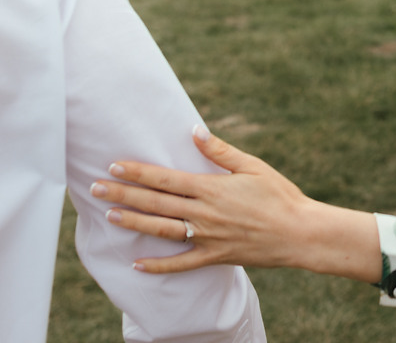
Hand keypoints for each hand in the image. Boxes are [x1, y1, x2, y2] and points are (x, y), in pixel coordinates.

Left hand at [92, 126, 379, 280]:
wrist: (300, 232)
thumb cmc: (279, 195)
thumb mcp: (252, 166)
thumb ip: (220, 151)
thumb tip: (194, 130)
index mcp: (211, 188)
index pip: (165, 179)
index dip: (138, 172)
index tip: (115, 165)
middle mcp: (204, 213)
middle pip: (156, 202)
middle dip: (124, 193)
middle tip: (96, 187)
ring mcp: (208, 237)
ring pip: (162, 230)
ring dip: (134, 222)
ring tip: (110, 215)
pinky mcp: (215, 256)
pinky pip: (181, 264)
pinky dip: (159, 265)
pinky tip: (137, 264)